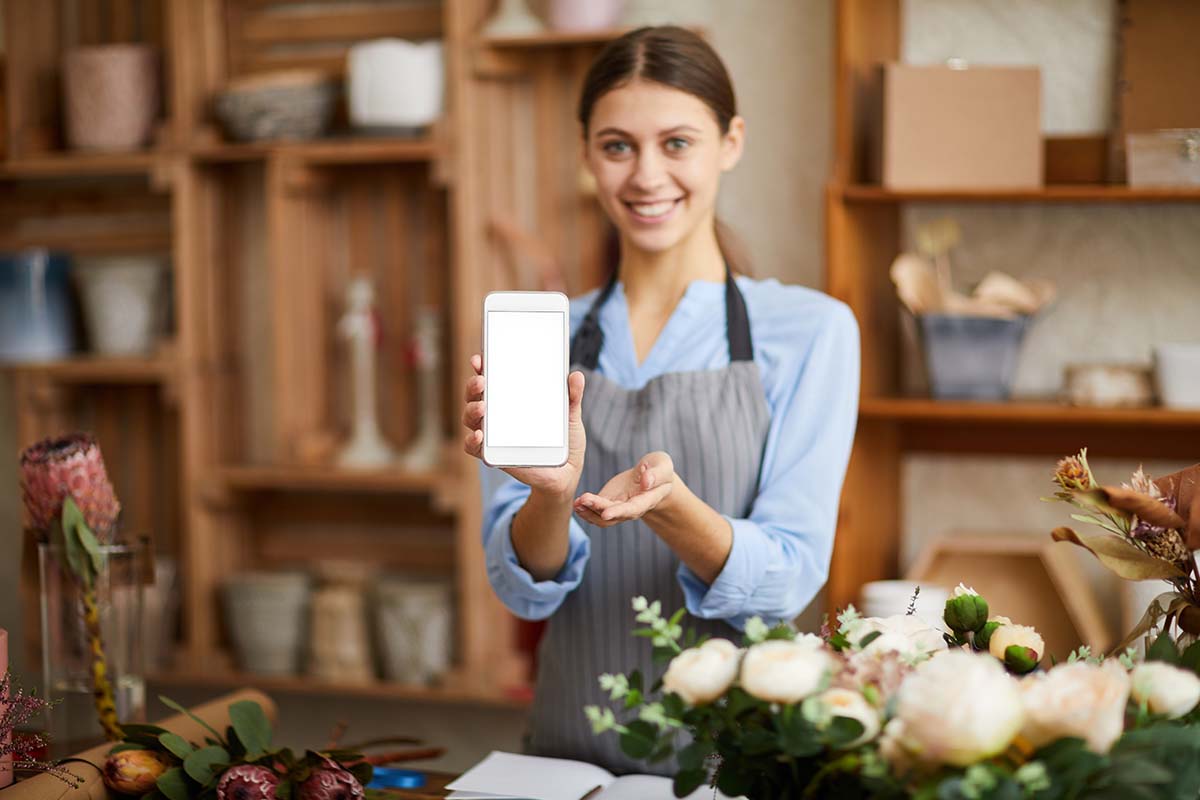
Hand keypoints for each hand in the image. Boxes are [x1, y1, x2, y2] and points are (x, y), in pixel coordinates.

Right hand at [462, 353, 586, 499]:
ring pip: (471, 418)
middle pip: (476, 395)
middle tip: (482, 381)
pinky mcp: (494, 456)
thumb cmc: (565, 441)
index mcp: (512, 400)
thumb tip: (576, 376)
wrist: (567, 473)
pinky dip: (472, 441)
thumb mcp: (570, 415)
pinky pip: (474, 448)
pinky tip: (479, 435)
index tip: (480, 358)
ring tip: (482, 407)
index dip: (482, 367)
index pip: (492, 378)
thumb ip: (572, 396)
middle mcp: (498, 415)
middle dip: (473, 385)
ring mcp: (494, 435)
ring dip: (471, 410)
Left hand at [574, 451, 674, 526]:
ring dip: (589, 512)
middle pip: (614, 515)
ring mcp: (619, 507)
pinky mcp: (609, 502)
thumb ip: (657, 474)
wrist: (652, 476)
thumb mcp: (663, 466)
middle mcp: (632, 508)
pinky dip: (586, 508)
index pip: (633, 509)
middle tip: (583, 500)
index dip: (619, 512)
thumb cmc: (659, 470)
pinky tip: (576, 503)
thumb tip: (646, 481)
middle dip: (598, 509)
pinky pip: (597, 510)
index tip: (606, 514)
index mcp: (647, 500)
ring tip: (577, 502)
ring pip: (603, 517)